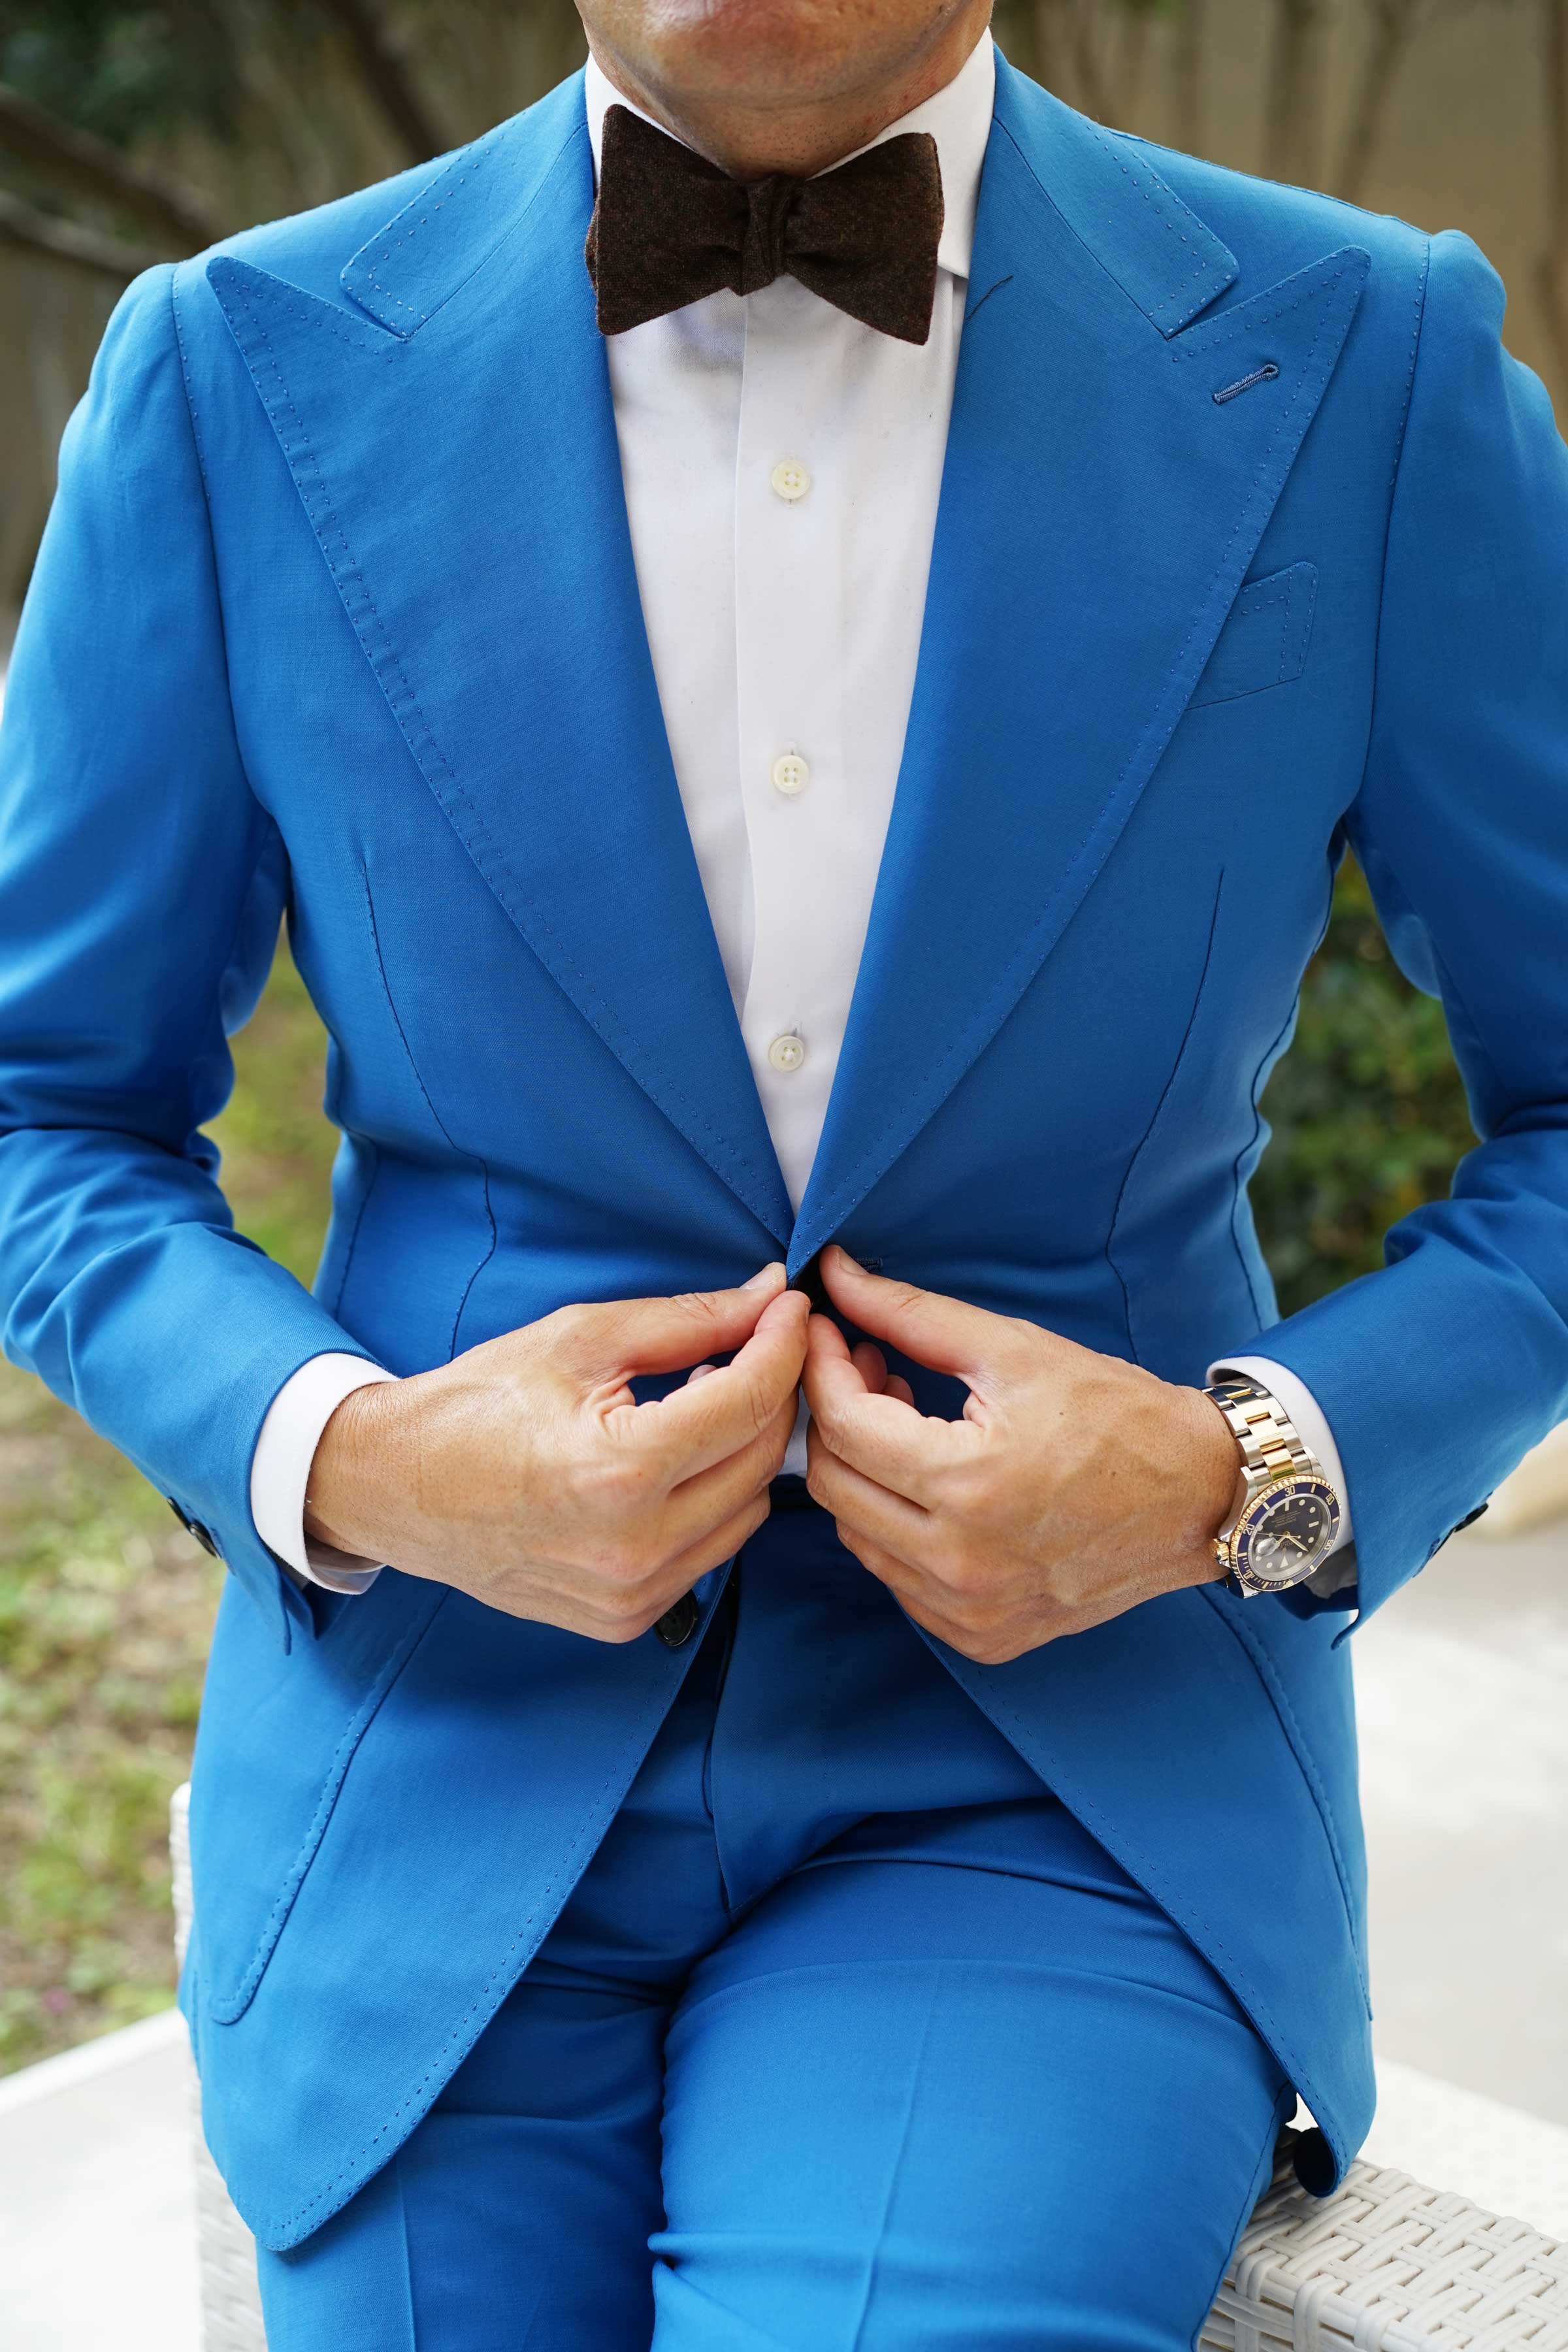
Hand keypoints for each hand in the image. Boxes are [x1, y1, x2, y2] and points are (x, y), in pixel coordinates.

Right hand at [306, 1265, 807, 1639]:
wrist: (396, 1487)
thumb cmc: (477, 1402)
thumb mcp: (580, 1339)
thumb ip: (688, 1321)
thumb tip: (768, 1297)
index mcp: (621, 1470)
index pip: (749, 1400)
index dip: (783, 1343)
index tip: (789, 1307)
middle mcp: (635, 1546)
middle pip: (762, 1458)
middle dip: (771, 1392)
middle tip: (755, 1345)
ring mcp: (632, 1593)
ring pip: (748, 1511)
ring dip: (743, 1451)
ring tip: (700, 1401)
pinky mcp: (625, 1619)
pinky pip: (709, 1553)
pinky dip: (710, 1502)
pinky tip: (672, 1461)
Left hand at [801, 1248, 1239, 1663]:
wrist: (1200, 1493)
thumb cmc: (1117, 1413)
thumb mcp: (1014, 1349)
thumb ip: (911, 1314)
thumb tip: (835, 1273)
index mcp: (969, 1487)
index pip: (844, 1427)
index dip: (823, 1368)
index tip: (831, 1331)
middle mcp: (962, 1564)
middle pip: (833, 1486)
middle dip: (835, 1416)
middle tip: (869, 1368)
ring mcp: (972, 1611)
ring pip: (858, 1536)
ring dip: (863, 1472)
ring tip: (905, 1420)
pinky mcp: (984, 1636)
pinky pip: (898, 1579)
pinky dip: (896, 1526)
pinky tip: (930, 1482)